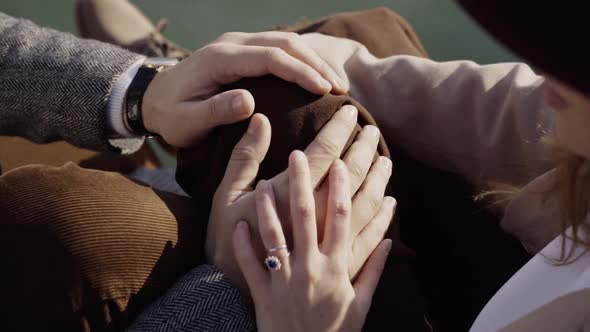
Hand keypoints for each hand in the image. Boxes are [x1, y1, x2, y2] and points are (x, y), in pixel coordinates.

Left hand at [142, 31, 347, 146]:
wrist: (152, 98)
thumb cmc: (170, 115)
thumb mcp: (186, 121)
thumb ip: (215, 111)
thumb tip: (250, 102)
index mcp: (221, 59)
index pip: (271, 58)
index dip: (301, 72)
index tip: (325, 90)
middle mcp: (232, 44)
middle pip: (284, 44)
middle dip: (316, 64)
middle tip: (341, 89)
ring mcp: (238, 45)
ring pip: (285, 43)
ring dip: (313, 61)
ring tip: (336, 84)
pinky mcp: (242, 52)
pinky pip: (278, 49)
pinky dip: (301, 61)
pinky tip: (316, 78)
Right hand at [208, 105, 394, 290]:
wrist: (231, 294)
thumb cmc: (225, 241)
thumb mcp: (225, 195)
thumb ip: (245, 156)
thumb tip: (261, 119)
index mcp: (288, 198)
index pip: (323, 154)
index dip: (339, 130)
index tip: (351, 112)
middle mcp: (315, 220)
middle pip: (350, 177)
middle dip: (363, 149)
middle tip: (372, 131)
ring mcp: (329, 245)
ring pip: (364, 206)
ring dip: (377, 180)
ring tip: (385, 160)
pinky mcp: (338, 267)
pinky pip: (368, 240)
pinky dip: (382, 219)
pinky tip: (389, 203)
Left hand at [233, 151, 392, 331]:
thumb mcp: (361, 305)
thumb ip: (374, 271)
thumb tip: (387, 241)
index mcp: (337, 268)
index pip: (341, 219)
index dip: (340, 188)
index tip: (340, 161)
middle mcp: (310, 268)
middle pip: (305, 216)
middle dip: (301, 182)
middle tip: (296, 153)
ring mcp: (284, 280)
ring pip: (273, 235)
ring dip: (268, 206)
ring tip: (263, 181)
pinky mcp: (263, 294)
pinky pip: (250, 265)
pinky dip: (243, 245)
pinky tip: (238, 224)